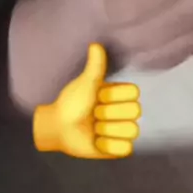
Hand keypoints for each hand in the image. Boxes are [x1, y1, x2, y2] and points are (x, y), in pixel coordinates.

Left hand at [33, 43, 140, 158]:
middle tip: (93, 113)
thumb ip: (95, 66)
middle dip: (109, 113)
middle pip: (134, 111)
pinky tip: (96, 141)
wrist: (58, 127)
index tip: (99, 95)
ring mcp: (122, 129)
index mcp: (119, 92)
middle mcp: (123, 110)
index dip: (115, 95)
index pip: (134, 92)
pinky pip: (126, 148)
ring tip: (94, 128)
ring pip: (131, 130)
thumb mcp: (85, 83)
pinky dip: (109, 146)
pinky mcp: (118, 148)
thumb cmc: (71, 102)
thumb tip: (96, 44)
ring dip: (108, 130)